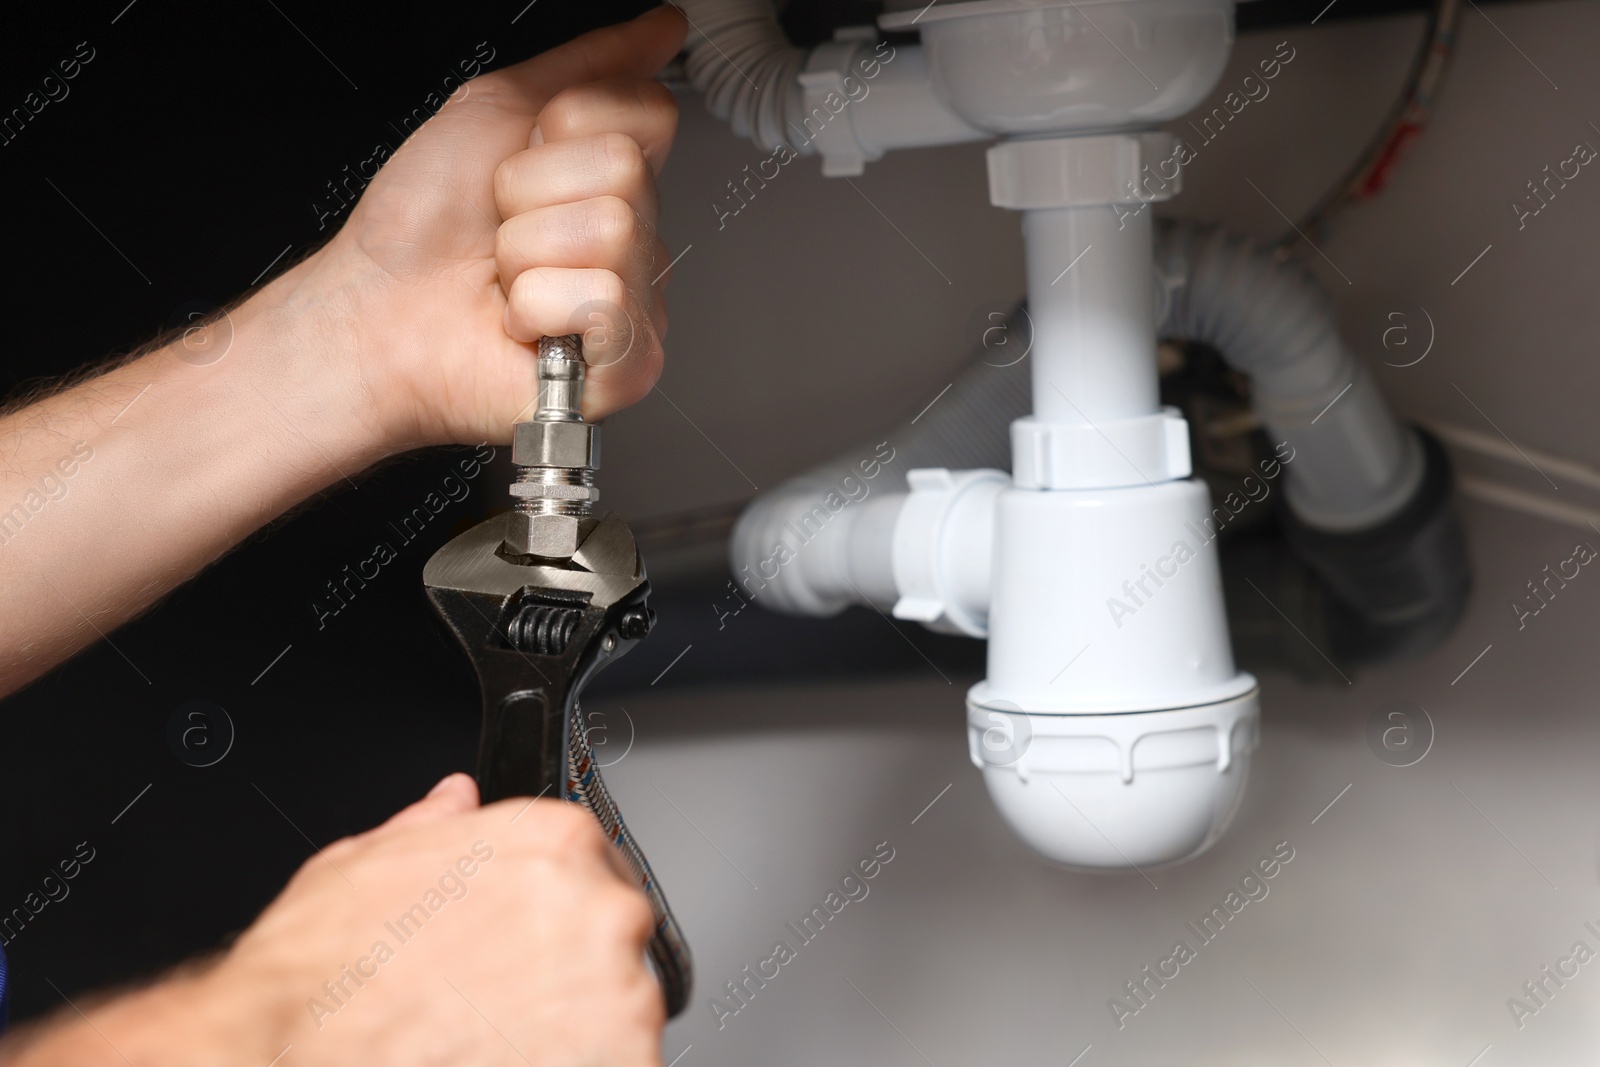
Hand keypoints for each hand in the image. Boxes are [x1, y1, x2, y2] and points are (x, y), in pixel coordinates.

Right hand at [2, 775, 664, 1066]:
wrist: (283, 1057)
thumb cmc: (319, 978)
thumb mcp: (362, 866)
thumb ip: (433, 827)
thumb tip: (457, 799)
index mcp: (553, 844)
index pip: (593, 868)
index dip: (553, 917)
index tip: (526, 948)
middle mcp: (599, 911)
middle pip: (613, 945)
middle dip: (565, 977)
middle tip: (495, 1009)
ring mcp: (619, 998)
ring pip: (621, 1016)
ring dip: (572, 1035)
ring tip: (490, 1045)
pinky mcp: (623, 1066)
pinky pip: (622, 1066)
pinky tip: (509, 1064)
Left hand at [267, 5, 685, 453]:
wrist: (377, 312)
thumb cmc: (421, 228)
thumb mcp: (498, 107)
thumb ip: (591, 65)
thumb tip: (660, 28)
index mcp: (610, 176)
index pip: (649, 110)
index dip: (564, 126)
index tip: (521, 159)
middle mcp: (631, 237)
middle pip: (628, 168)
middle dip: (534, 189)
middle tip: (503, 227)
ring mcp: (635, 301)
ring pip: (614, 229)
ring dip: (528, 249)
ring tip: (505, 277)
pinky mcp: (628, 364)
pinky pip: (606, 297)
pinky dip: (537, 305)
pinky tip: (524, 323)